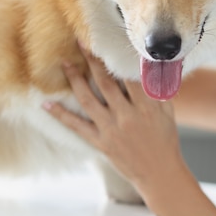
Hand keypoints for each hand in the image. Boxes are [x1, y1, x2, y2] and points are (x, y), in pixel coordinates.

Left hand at [43, 46, 215, 215]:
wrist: (159, 173)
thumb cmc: (166, 140)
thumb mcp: (168, 112)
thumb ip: (159, 90)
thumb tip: (152, 67)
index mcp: (146, 106)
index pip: (129, 76)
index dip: (117, 58)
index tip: (107, 42)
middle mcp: (127, 116)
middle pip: (105, 82)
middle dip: (93, 60)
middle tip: (82, 42)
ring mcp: (112, 129)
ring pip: (88, 100)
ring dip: (75, 80)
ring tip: (64, 63)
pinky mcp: (101, 142)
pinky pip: (77, 126)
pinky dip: (61, 115)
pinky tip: (47, 105)